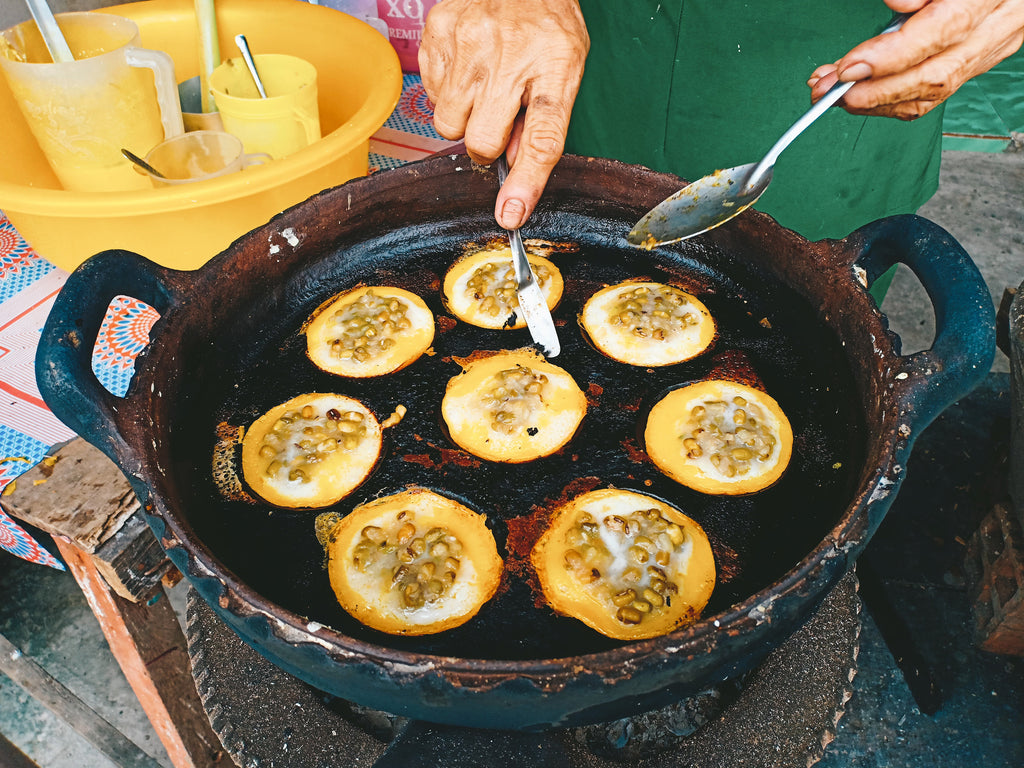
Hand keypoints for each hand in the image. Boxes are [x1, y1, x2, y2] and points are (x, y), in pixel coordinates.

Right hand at [419, 0, 588, 228]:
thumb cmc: (546, 23)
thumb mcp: (564, 69)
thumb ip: (541, 122)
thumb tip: (512, 170)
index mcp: (552, 67)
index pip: (542, 139)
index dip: (526, 183)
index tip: (511, 215)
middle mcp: (507, 55)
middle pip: (482, 142)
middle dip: (488, 143)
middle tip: (499, 117)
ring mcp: (466, 43)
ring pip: (449, 125)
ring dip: (464, 119)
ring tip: (482, 88)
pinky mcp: (436, 34)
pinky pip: (431, 94)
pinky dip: (447, 91)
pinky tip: (466, 68)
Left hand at [807, 0, 1023, 118]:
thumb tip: (895, 3)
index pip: (940, 34)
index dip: (889, 58)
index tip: (847, 69)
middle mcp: (995, 27)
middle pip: (933, 76)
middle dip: (874, 91)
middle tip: (828, 90)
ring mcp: (989, 48)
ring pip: (933, 92)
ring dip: (877, 101)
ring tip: (835, 95)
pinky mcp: (978, 60)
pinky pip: (935, 94)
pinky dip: (892, 100)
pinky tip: (861, 95)